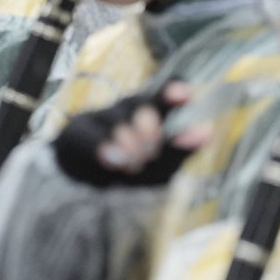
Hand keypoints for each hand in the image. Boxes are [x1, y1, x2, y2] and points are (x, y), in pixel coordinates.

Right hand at [53, 80, 209, 186]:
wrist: (80, 188)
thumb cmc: (128, 173)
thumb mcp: (159, 167)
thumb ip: (179, 151)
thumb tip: (206, 132)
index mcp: (148, 113)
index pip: (162, 93)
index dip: (171, 91)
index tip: (184, 96)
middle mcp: (123, 110)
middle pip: (137, 103)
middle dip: (148, 125)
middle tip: (150, 149)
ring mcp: (97, 120)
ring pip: (115, 119)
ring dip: (128, 139)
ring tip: (133, 163)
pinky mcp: (73, 135)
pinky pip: (88, 137)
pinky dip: (103, 147)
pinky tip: (115, 160)